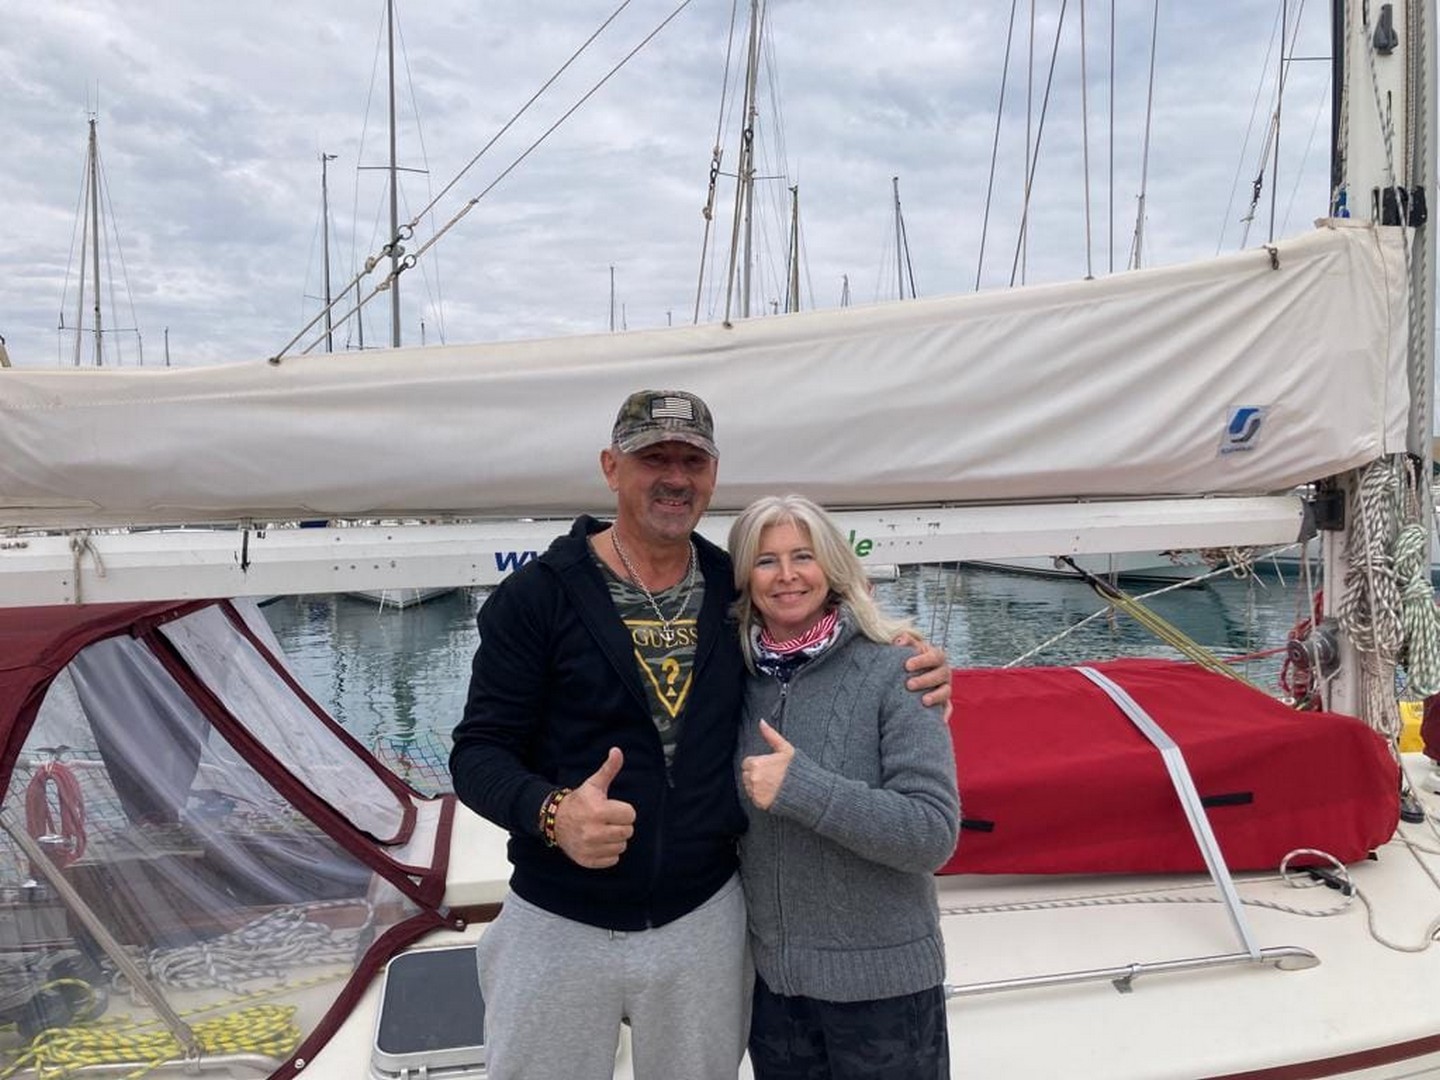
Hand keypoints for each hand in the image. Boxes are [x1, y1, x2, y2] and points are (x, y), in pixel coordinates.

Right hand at [554, 748, 636, 868]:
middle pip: (628, 832)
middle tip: (608, 820)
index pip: (630, 815)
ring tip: (603, 830)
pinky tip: (599, 842)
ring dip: (615, 839)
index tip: (612, 808)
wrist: (555, 821)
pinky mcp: (588, 860)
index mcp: (598, 811)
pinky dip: (608, 852)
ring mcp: (590, 848)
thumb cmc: (579, 801)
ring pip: (621, 846)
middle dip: (621, 824)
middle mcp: (593, 831)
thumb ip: (609, 769)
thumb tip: (617, 750)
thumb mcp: (594, 784)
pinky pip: (612, 860)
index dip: (624, 810)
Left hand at [740, 720, 793, 810]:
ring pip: (749, 788)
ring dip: (757, 786)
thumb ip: (770, 735)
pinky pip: (755, 799)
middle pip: (746, 776)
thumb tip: (761, 721)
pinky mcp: (760, 803)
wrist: (807, 790)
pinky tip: (773, 793)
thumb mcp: (785, 749)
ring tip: (773, 785)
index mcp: (757, 764)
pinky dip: (761, 797)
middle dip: (755, 775)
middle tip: (771, 777)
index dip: (756, 764)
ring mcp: (756, 792)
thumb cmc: (797, 769)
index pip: (747, 763)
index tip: (767, 767)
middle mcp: (753, 778)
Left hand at [895, 631, 950, 707]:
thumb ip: (904, 641)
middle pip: (940, 674)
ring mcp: (945, 686)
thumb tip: (899, 640)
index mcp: (936, 656)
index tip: (907, 665)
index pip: (934, 656)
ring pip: (946, 691)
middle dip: (925, 679)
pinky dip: (944, 713)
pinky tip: (939, 721)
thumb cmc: (909, 658)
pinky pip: (948, 708)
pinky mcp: (944, 701)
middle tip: (909, 685)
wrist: (913, 673)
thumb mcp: (908, 648)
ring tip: (923, 701)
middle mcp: (944, 671)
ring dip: (936, 696)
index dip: (922, 660)